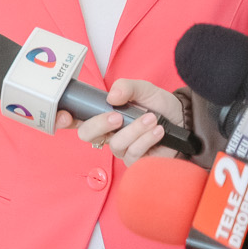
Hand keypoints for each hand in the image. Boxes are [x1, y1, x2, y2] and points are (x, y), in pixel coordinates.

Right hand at [56, 78, 181, 162]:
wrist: (185, 120)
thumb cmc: (159, 105)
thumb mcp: (143, 89)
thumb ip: (126, 87)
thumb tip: (111, 97)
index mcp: (102, 115)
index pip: (74, 119)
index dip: (62, 119)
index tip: (63, 115)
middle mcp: (107, 133)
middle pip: (86, 135)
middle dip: (99, 125)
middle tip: (117, 116)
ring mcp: (121, 149)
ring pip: (114, 144)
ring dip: (134, 130)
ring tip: (151, 118)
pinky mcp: (136, 161)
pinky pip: (133, 154)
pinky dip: (146, 139)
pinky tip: (158, 130)